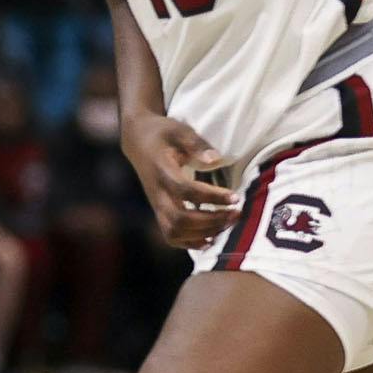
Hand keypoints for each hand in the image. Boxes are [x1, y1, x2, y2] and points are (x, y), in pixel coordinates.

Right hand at [121, 114, 239, 249]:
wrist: (137, 141)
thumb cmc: (162, 133)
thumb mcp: (179, 130)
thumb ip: (196, 144)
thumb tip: (215, 160)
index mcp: (161, 171)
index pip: (185, 191)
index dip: (211, 197)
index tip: (235, 197)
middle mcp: (157, 193)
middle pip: (180, 219)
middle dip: (211, 220)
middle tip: (236, 213)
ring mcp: (156, 205)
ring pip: (174, 232)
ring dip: (204, 232)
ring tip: (227, 223)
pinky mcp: (158, 211)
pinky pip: (171, 236)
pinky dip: (191, 242)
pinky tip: (211, 239)